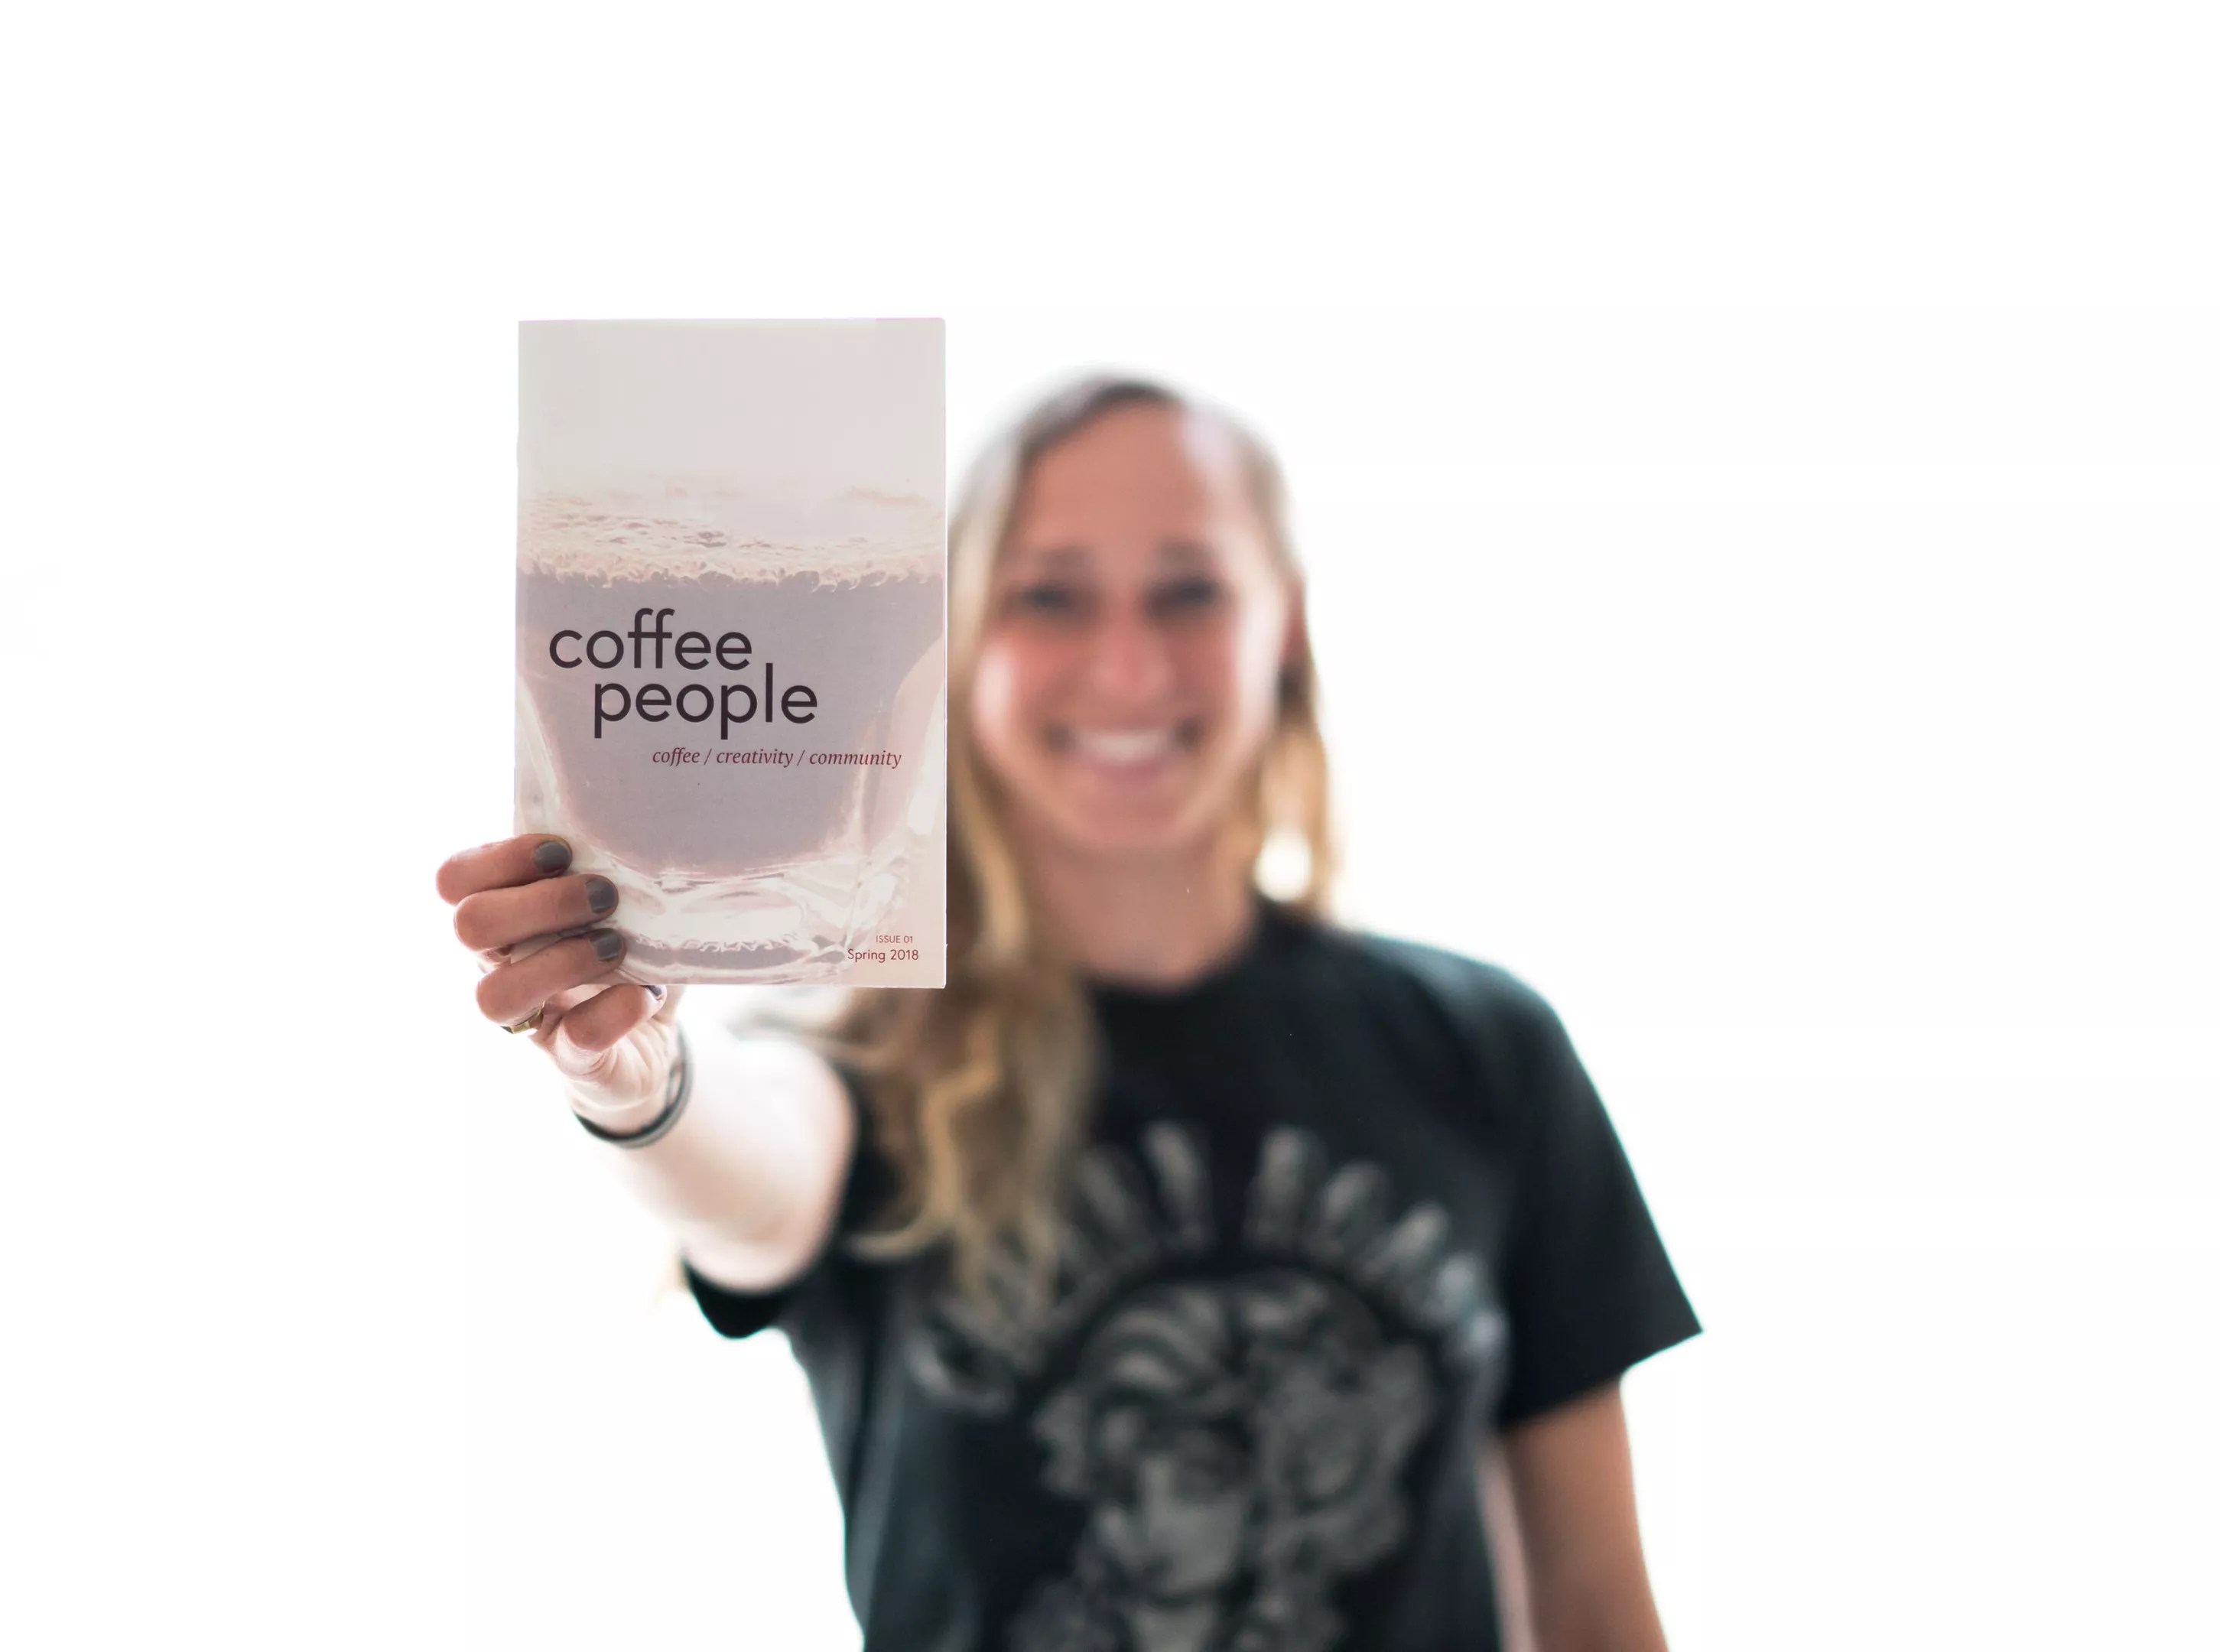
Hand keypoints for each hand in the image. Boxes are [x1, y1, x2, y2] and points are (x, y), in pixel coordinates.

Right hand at [435, 834, 680, 1112]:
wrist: (654, 1037)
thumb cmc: (632, 947)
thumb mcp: (620, 897)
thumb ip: (611, 863)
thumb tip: (640, 822)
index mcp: (503, 914)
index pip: (455, 879)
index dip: (500, 859)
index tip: (562, 850)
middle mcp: (498, 966)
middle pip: (469, 927)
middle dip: (540, 903)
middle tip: (605, 895)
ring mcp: (529, 1018)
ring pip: (495, 996)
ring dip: (562, 961)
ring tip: (617, 946)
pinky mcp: (572, 1059)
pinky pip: (576, 1039)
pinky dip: (616, 1011)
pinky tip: (646, 992)